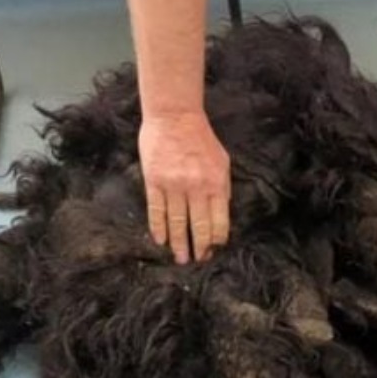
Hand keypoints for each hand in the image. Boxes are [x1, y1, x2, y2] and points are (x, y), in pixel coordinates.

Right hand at [138, 110, 230, 262]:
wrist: (174, 116)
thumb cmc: (201, 139)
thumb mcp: (222, 162)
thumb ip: (222, 188)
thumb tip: (221, 213)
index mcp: (216, 184)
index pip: (218, 221)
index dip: (216, 239)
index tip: (213, 250)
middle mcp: (196, 188)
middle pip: (198, 226)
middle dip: (199, 247)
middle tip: (197, 261)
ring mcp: (173, 185)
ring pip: (176, 223)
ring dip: (178, 243)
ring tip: (180, 258)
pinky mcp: (154, 181)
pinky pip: (156, 211)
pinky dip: (158, 228)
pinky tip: (160, 240)